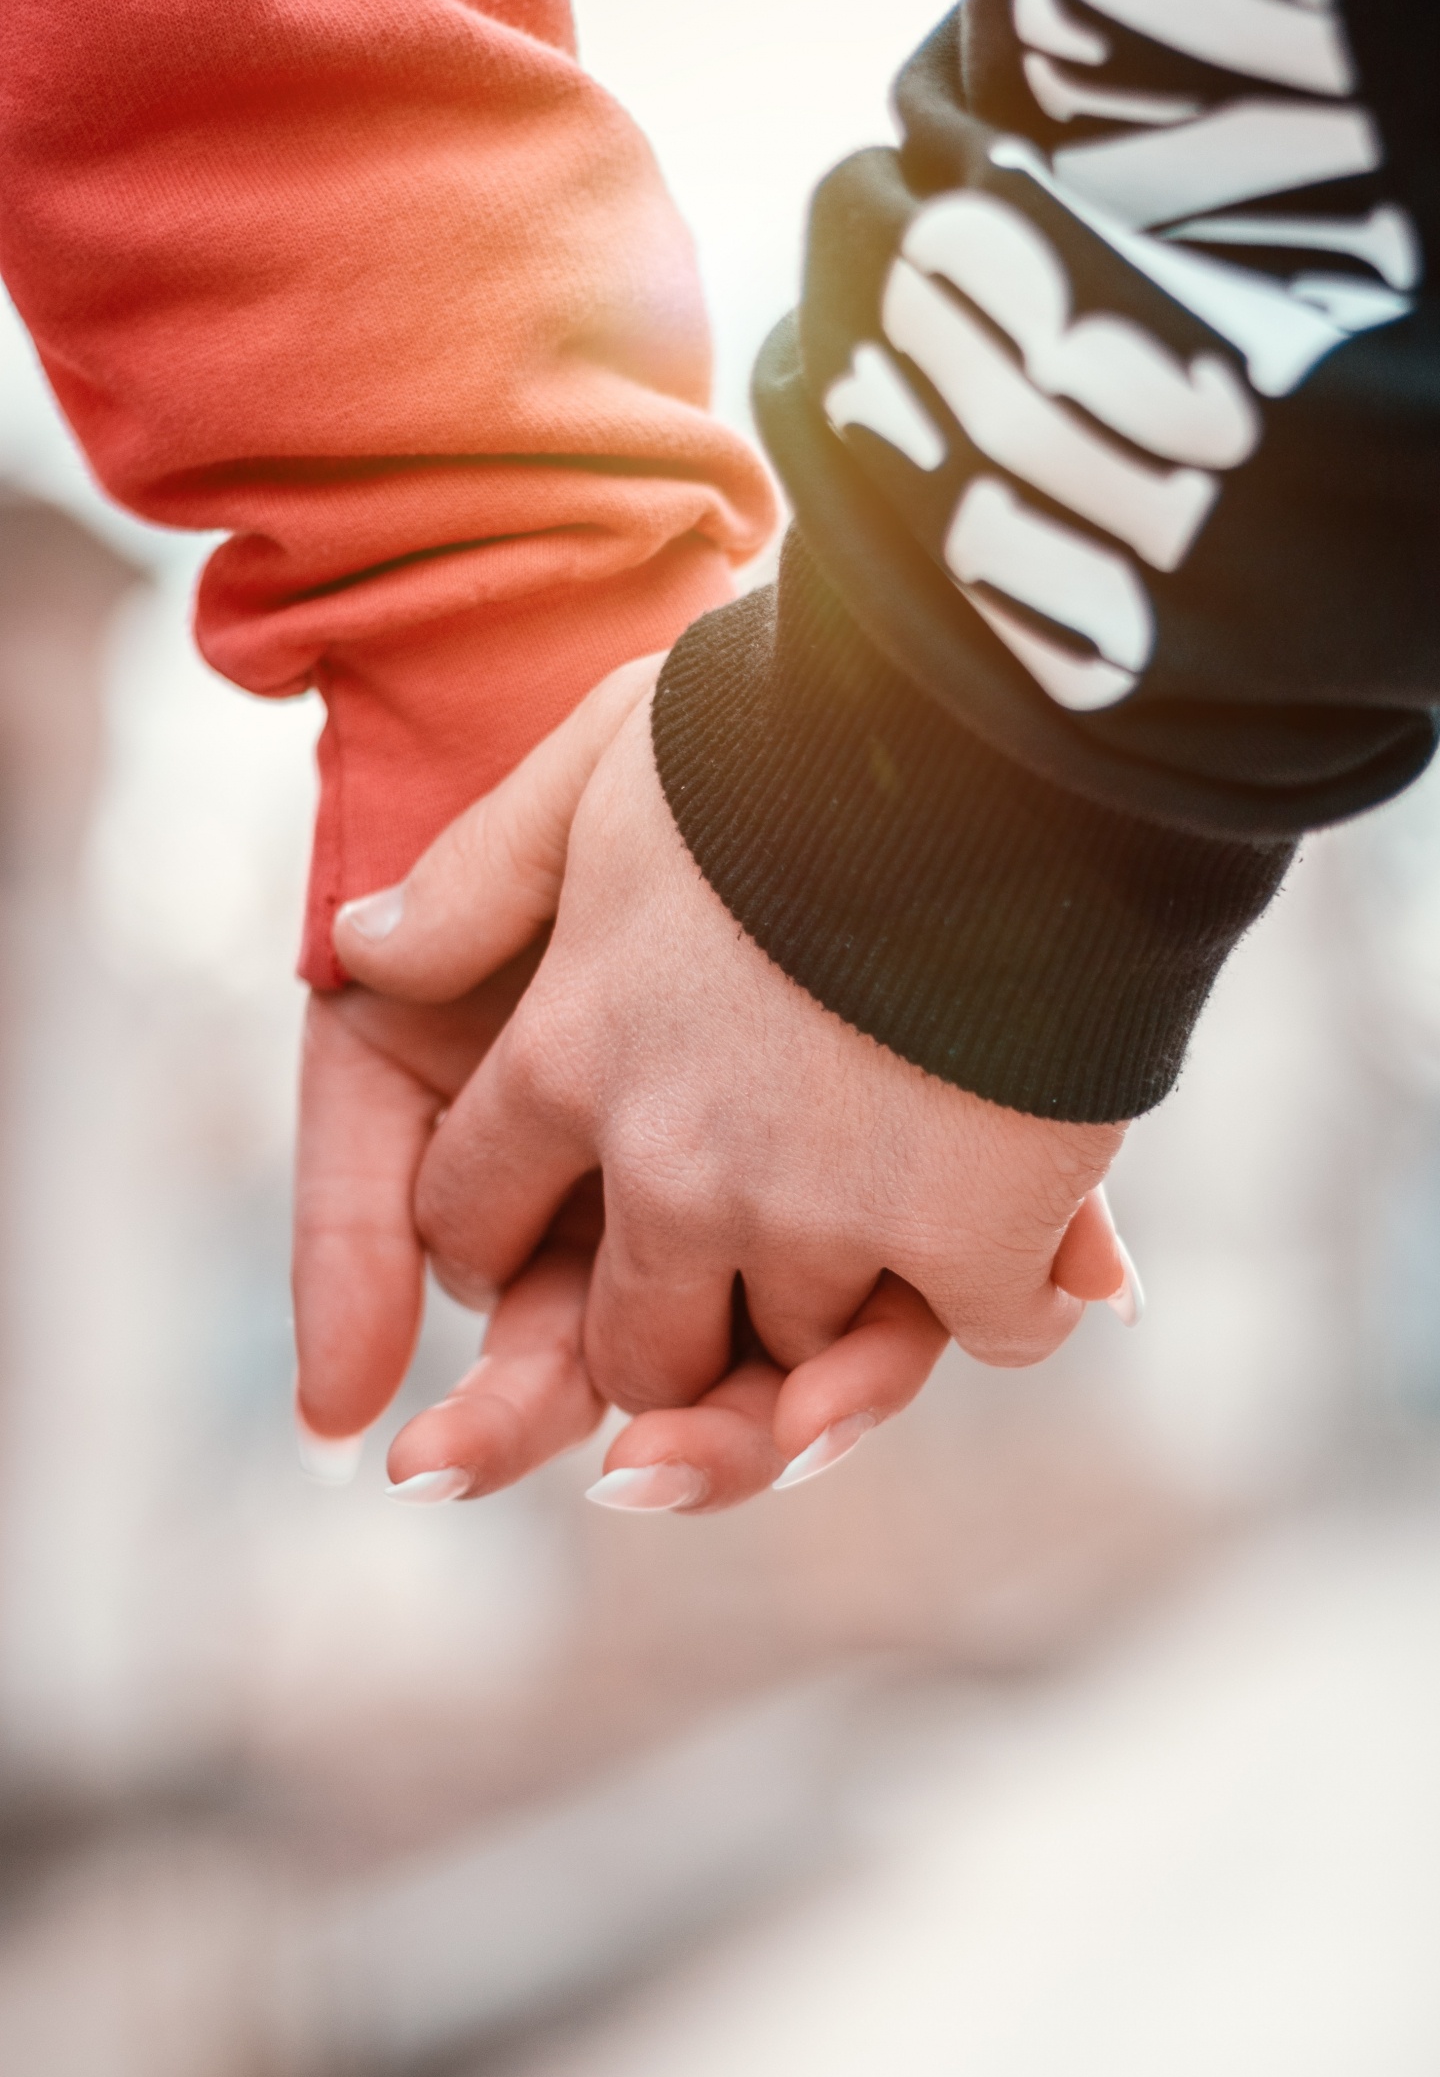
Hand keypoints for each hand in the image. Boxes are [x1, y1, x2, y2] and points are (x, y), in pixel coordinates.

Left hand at [334, 665, 1135, 1502]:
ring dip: (838, 1319)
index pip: (468, 1219)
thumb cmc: (797, 718)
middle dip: (664, 1342)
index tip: (533, 1242)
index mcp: (566, 1058)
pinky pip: (989, 1336)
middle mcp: (673, 1167)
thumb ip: (480, 873)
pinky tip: (1034, 1253)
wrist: (998, 718)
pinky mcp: (973, 1237)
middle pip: (635, 1349)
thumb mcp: (600, 755)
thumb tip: (360, 946)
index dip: (494, 1241)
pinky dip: (1014, 1303)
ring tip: (891, 1250)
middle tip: (719, 1300)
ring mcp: (821, 1215)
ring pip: (801, 1358)